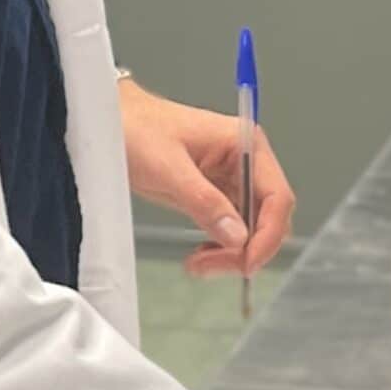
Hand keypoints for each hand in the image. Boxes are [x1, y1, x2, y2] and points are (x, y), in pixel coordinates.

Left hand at [119, 80, 294, 276]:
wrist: (114, 123)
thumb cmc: (136, 129)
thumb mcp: (167, 167)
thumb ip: (205, 202)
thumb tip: (238, 237)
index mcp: (246, 145)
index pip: (277, 197)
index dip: (268, 235)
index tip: (248, 262)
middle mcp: (248, 164)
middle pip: (269, 220)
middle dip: (246, 250)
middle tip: (210, 266)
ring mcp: (235, 182)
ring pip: (253, 232)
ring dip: (232, 255)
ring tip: (198, 264)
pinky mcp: (219, 198)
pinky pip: (234, 233)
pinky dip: (222, 250)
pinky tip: (202, 255)